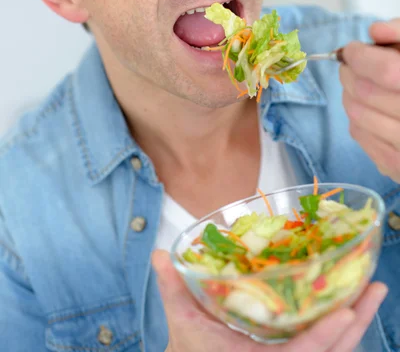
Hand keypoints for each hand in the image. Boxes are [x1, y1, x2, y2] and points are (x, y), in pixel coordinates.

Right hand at [152, 250, 386, 351]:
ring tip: (373, 288)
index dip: (324, 338)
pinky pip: (327, 344)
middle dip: (357, 324)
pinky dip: (344, 325)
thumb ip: (173, 288)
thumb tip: (160, 254)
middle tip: (376, 288)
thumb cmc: (192, 349)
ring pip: (336, 350)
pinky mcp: (294, 350)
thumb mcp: (182, 322)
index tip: (344, 313)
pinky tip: (352, 298)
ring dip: (358, 322)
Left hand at [340, 19, 399, 181]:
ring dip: (348, 94)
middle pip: (366, 92)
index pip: (387, 71)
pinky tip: (368, 108)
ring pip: (357, 115)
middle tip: (351, 65)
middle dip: (350, 72)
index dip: (361, 56)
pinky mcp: (398, 168)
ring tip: (356, 84)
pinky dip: (356, 117)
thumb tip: (376, 31)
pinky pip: (360, 136)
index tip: (352, 49)